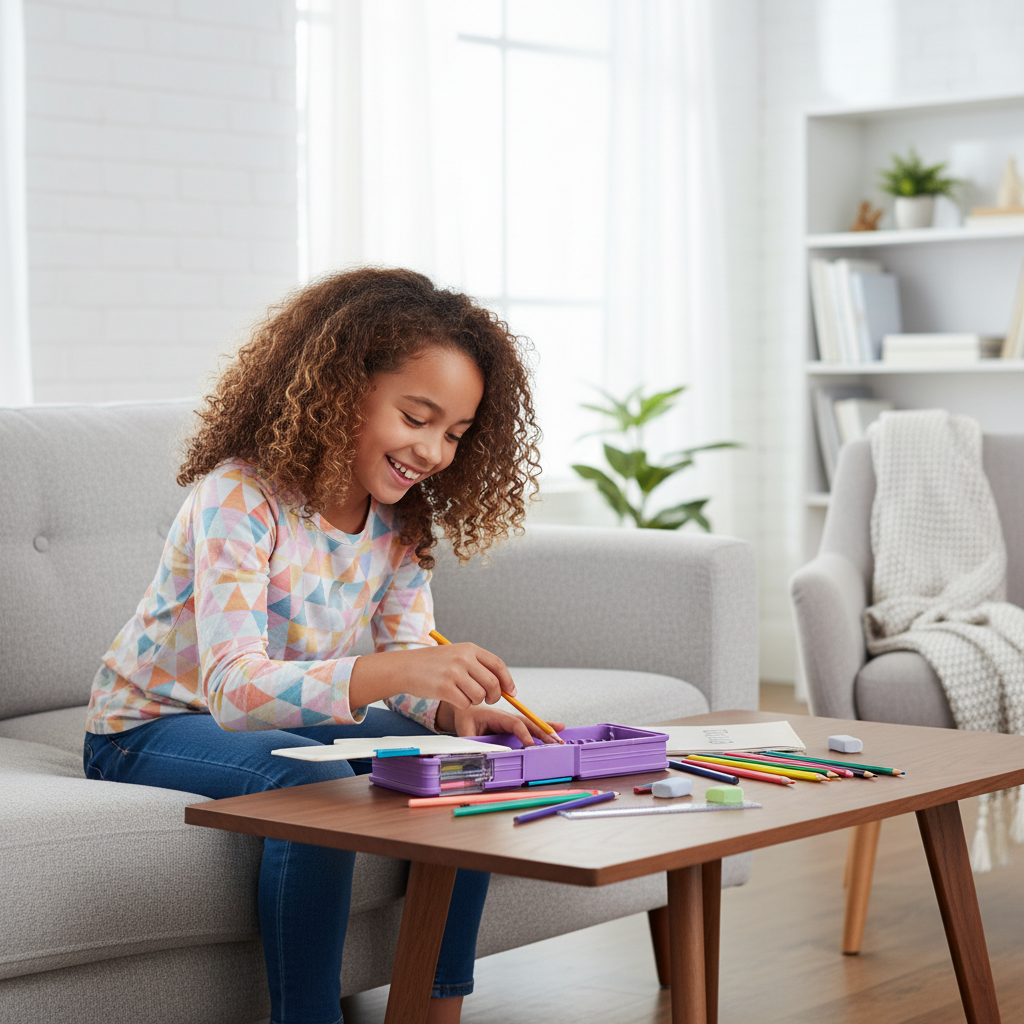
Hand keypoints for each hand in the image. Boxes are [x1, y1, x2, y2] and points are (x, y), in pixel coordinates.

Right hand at [348, 642, 516, 711]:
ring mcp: (453, 673)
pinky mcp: (444, 688)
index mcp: (469, 649)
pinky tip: (453, 698)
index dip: (508, 681)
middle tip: (488, 700)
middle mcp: (463, 658)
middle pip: (492, 684)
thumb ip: (478, 666)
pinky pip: (465, 704)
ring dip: (475, 701)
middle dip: (494, 696)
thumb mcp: (457, 656)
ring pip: (480, 696)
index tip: (511, 692)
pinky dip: (462, 705)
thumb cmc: (434, 665)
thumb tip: (504, 686)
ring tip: (464, 695)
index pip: (498, 665)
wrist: (406, 667)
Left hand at [440, 702, 565, 746]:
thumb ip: (472, 742)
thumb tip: (479, 754)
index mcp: (496, 716)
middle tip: (555, 742)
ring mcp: (511, 720)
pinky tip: (558, 730)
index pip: (514, 724)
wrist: (464, 710)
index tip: (531, 745)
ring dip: (547, 731)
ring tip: (560, 738)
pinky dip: (544, 728)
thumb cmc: (465, 719)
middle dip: (542, 732)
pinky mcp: (513, 725)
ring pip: (532, 724)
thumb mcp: (465, 731)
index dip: (523, 734)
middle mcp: (507, 716)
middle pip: (528, 723)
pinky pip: (530, 726)